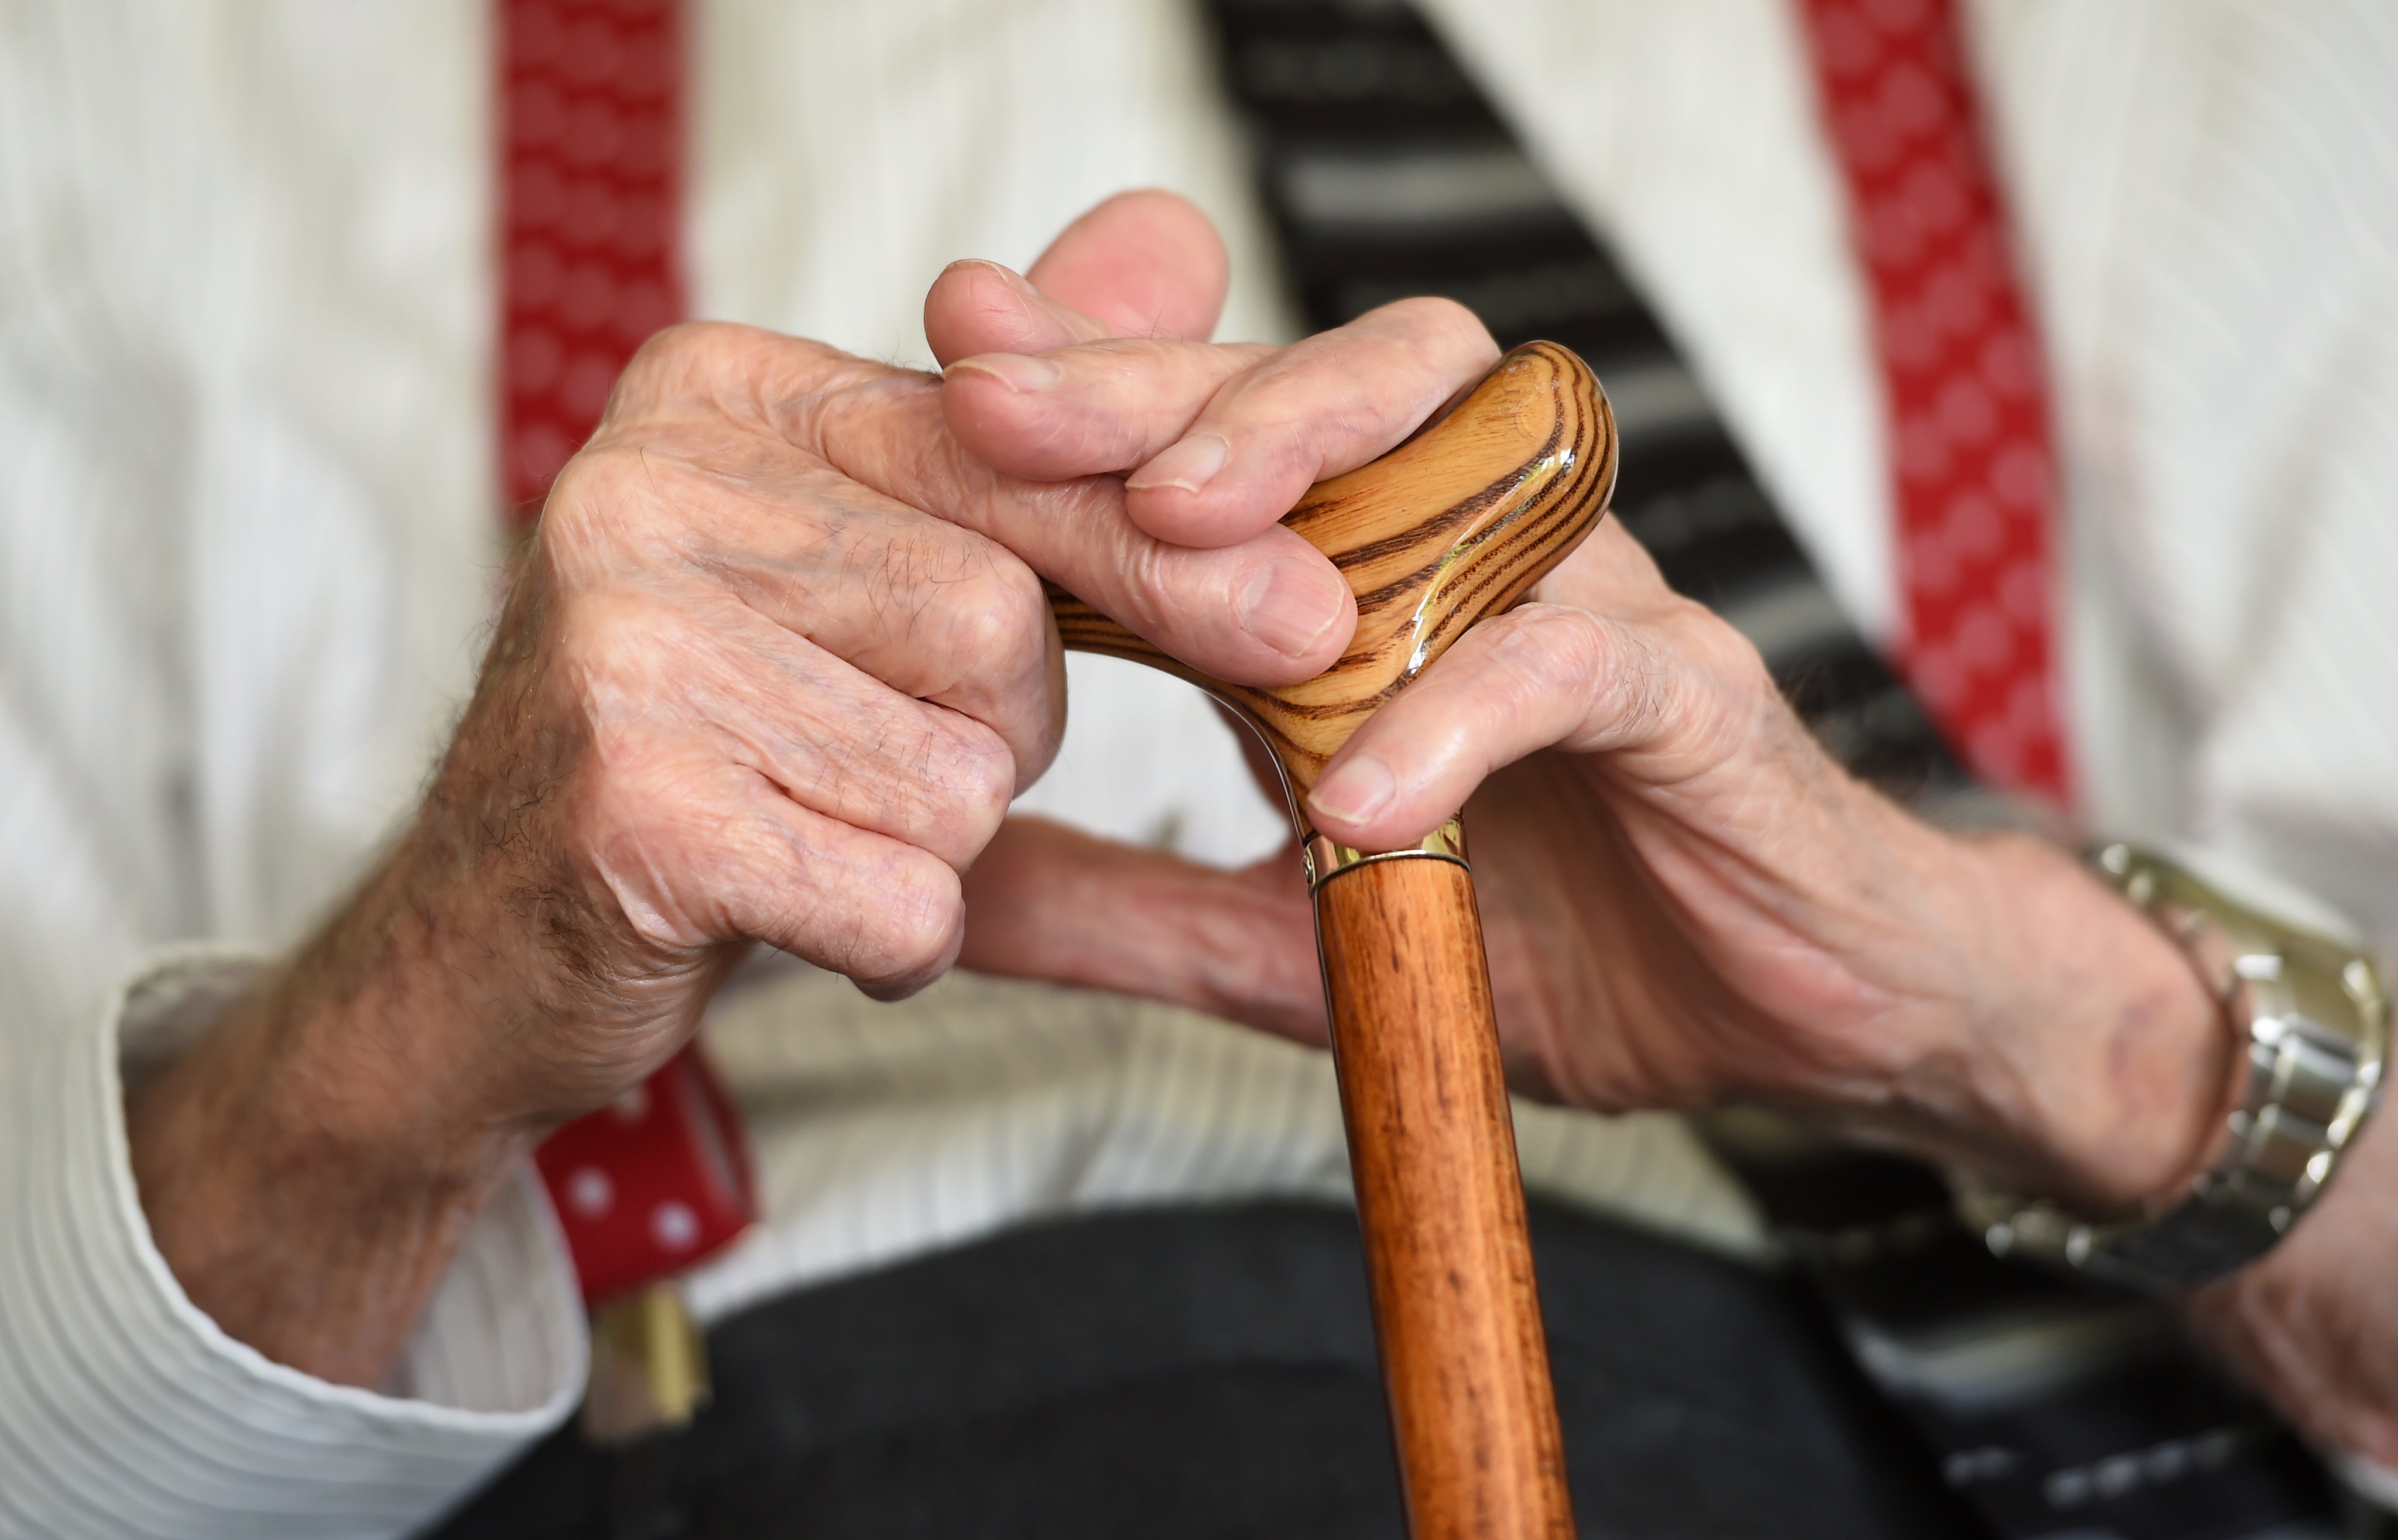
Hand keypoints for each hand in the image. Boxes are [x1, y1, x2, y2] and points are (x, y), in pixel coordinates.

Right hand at [125, 190, 1495, 1386]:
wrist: (485, 949)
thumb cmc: (707, 745)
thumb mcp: (864, 564)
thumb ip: (1024, 422)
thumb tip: (1180, 241)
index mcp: (715, 392)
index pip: (1007, 452)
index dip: (1160, 551)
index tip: (1306, 617)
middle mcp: (646, 482)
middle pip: (999, 623)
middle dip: (994, 734)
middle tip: (877, 766)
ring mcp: (620, 639)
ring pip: (959, 772)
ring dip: (933, 845)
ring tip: (809, 831)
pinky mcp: (627, 803)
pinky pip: (899, 896)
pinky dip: (891, 942)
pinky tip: (792, 915)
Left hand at [956, 407, 2228, 1218]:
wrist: (1799, 1014)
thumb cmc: (1561, 937)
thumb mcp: (1297, 938)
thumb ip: (1136, 906)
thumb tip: (951, 895)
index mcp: (1380, 588)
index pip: (1230, 442)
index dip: (1095, 396)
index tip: (952, 368)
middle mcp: (1485, 556)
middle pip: (1333, 381)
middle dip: (1164, 380)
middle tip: (1008, 402)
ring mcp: (1593, 610)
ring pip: (1473, 444)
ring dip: (1314, 462)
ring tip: (1172, 530)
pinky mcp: (1691, 703)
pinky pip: (1572, 664)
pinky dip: (1459, 713)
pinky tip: (1354, 793)